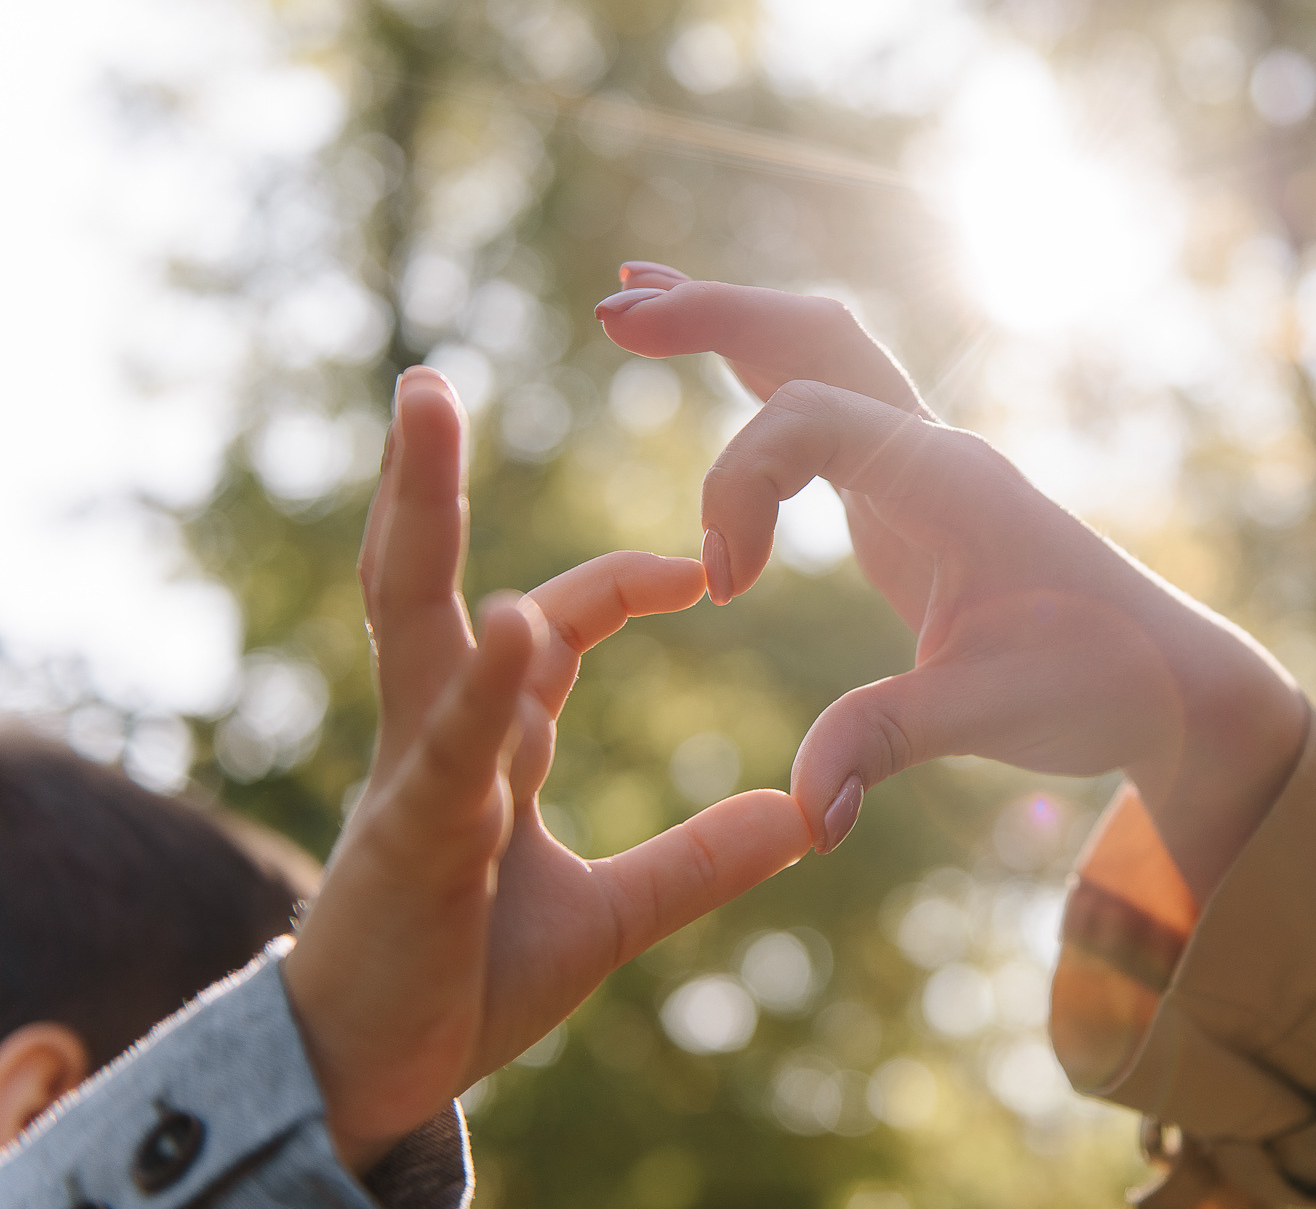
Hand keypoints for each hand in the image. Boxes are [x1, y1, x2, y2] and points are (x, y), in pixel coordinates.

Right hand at [282, 367, 810, 1172]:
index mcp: (488, 735)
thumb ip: (697, 861)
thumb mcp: (611, 914)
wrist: (381, 1075)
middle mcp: (438, 727)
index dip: (629, 578)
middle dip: (430, 473)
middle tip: (431, 374)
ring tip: (427, 411)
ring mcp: (414, 768)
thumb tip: (800, 820)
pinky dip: (485, 683)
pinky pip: (449, 743)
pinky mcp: (410, 833)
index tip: (711, 567)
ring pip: (414, 618)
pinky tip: (513, 623)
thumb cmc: (464, 975)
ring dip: (419, 512)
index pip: (559, 619)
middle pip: (434, 572)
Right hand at [596, 264, 1306, 902]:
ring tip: (635, 299)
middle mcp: (932, 451)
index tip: (725, 591)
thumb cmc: (1098, 682)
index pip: (810, 418)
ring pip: (822, 354)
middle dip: (711, 314)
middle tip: (613, 308)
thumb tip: (809, 814)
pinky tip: (719, 365)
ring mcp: (922, 466)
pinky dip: (762, 373)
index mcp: (948, 481)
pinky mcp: (912, 497)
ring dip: (732, 323)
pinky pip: (827, 408)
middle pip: (813, 337)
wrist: (1170, 679)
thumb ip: (889, 742)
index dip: (739, 487)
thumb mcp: (989, 715)